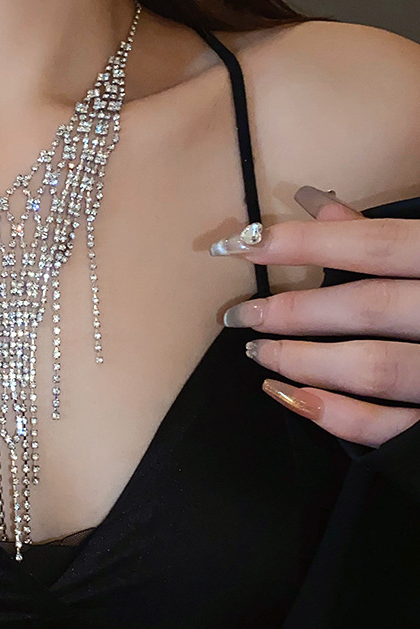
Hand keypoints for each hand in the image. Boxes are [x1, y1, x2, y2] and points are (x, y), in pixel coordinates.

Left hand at [211, 186, 419, 447]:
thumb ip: (388, 231)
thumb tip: (314, 201)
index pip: (374, 245)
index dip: (302, 244)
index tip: (239, 245)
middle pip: (367, 308)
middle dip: (292, 311)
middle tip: (239, 315)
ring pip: (373, 367)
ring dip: (303, 360)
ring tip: (257, 352)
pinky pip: (389, 427)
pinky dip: (334, 414)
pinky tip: (288, 396)